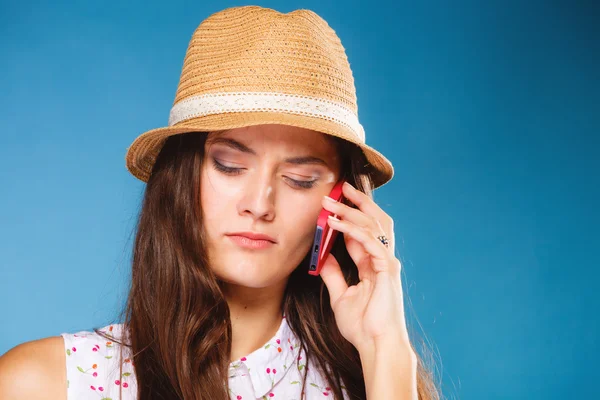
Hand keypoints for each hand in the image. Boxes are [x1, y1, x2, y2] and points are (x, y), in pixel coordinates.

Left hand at [319, 182, 412, 354]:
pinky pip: (369, 241)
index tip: (332, 203)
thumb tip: (322, 256)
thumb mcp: (340, 295)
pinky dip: (352, 229)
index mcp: (373, 264)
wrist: (375, 344)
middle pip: (374, 220)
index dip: (347, 215)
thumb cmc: (362, 325)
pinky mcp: (388, 268)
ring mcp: (387, 262)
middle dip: (357, 202)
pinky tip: (335, 223)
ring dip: (351, 210)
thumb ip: (334, 274)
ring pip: (373, 225)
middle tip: (339, 187)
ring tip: (332, 200)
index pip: (361, 231)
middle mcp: (382, 259)